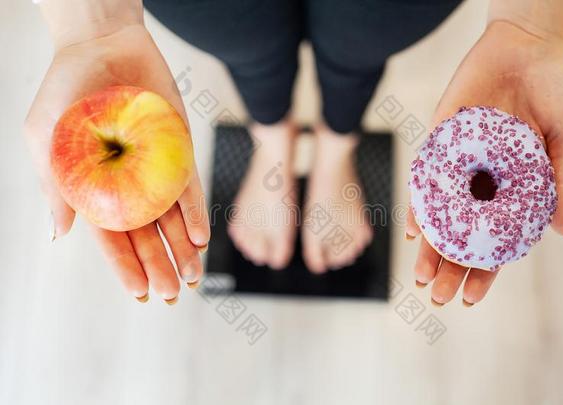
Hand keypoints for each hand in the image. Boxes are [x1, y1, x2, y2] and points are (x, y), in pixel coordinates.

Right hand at [24, 24, 210, 302]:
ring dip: (182, 248)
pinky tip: (201, 237)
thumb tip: (60, 235)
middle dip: (159, 266)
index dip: (124, 266)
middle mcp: (128, 185)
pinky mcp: (178, 151)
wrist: (103, 44)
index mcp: (94, 189)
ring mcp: (155, 169)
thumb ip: (55, 186)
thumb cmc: (66, 89)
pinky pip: (188, 186)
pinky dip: (195, 212)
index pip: (111, 237)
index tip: (139, 293)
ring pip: (171, 218)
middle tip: (172, 294)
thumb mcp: (47, 138)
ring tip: (193, 277)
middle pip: (145, 235)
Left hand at [406, 21, 562, 305]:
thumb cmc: (555, 91)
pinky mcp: (442, 141)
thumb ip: (560, 186)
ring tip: (421, 276)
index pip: (492, 240)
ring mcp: (460, 164)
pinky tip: (413, 229)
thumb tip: (562, 233)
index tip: (470, 299)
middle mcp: (482, 182)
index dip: (482, 271)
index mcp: (512, 188)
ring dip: (430, 246)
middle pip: (461, 234)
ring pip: (440, 214)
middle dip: (449, 267)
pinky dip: (419, 202)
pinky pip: (426, 177)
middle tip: (437, 297)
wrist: (529, 44)